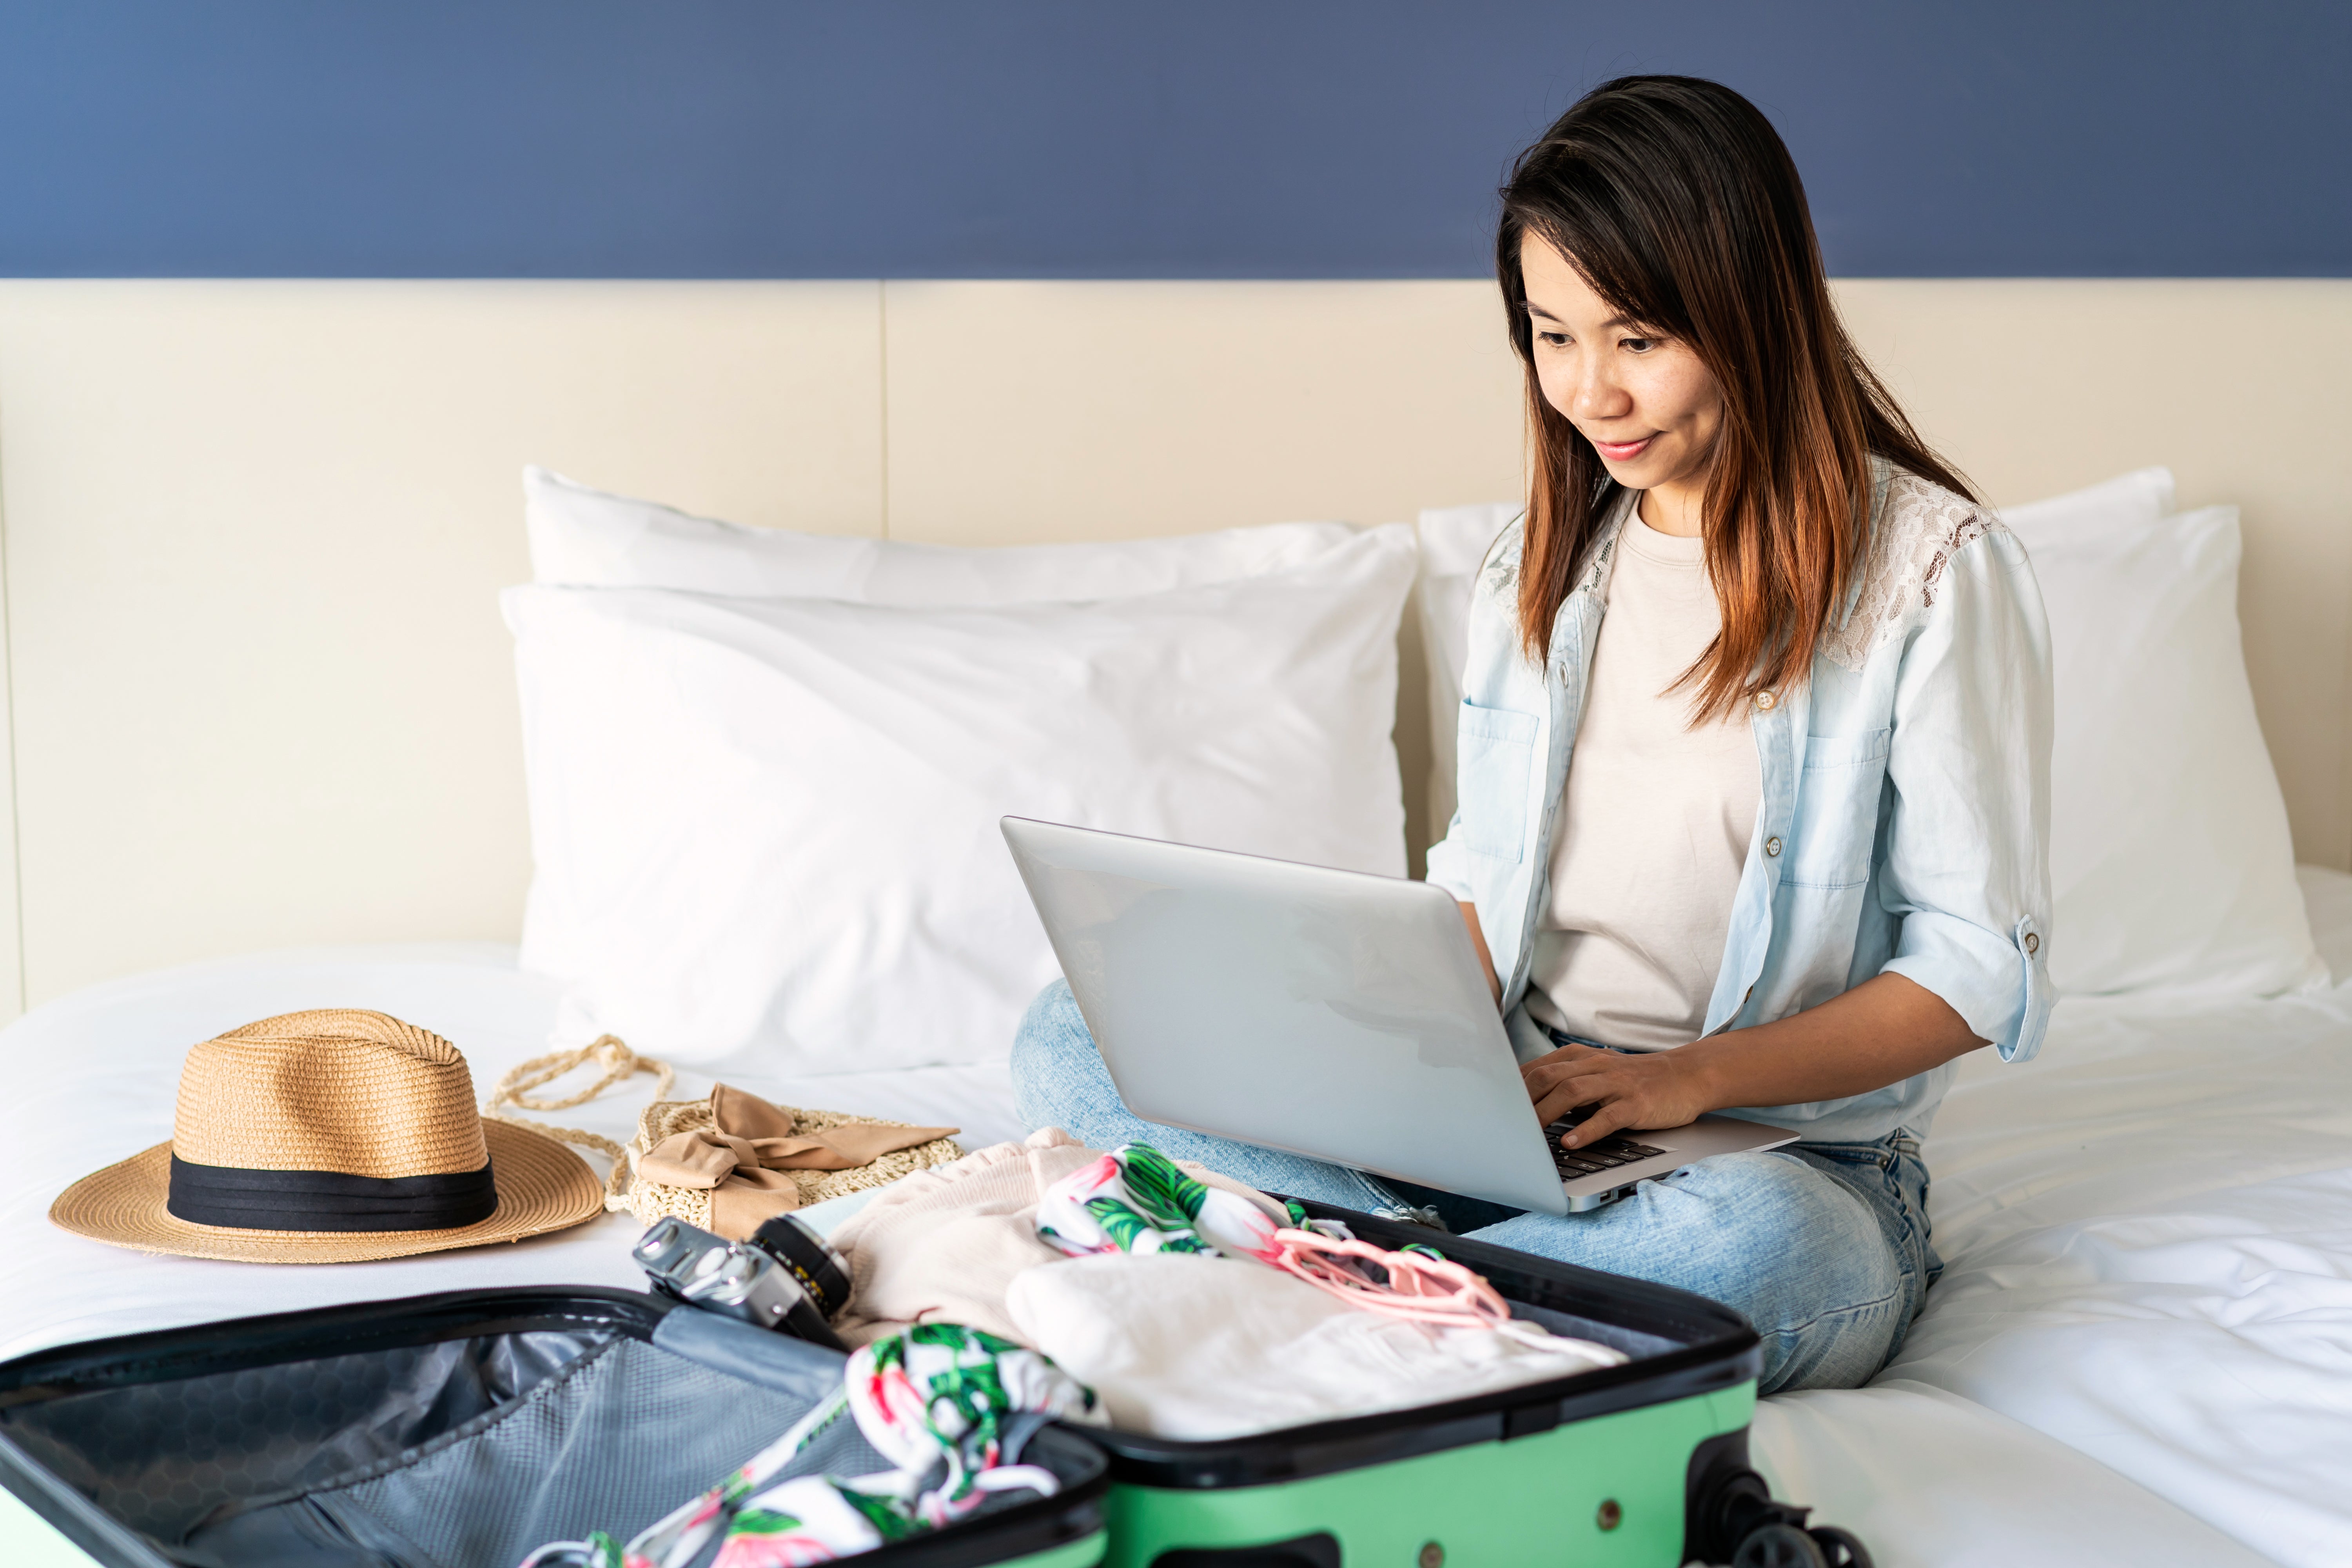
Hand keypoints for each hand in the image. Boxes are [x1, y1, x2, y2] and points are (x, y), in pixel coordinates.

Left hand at [1521, 1042, 1711, 1148]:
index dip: (1512, 1087)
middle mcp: (1594, 1066)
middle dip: (1522, 1100)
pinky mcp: (1635, 1103)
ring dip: (1546, 1113)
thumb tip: (1528, 1102)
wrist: (1685, 1076)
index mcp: (1581, 1058)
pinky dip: (1586, 1129)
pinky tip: (1570, 1142)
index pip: (1537, 1068)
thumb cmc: (1634, 1080)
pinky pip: (1607, 1116)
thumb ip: (1566, 1083)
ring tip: (1529, 1134)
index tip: (1493, 1106)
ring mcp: (1615, 1084)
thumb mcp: (1597, 1074)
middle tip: (1504, 1123)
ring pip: (1572, 1092)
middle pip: (1548, 1077)